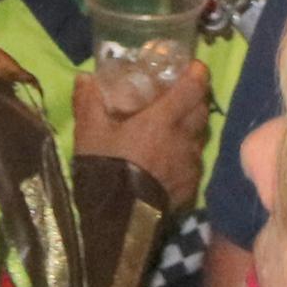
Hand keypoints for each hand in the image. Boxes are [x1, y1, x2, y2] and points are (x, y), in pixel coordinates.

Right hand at [72, 53, 210, 208]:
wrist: (116, 219)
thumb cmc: (104, 168)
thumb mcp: (89, 134)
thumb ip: (89, 103)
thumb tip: (84, 78)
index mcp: (162, 120)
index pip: (192, 89)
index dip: (196, 74)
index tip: (194, 67)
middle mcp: (183, 139)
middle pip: (201, 111)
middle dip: (195, 100)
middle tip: (182, 97)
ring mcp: (189, 165)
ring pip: (199, 138)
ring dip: (191, 130)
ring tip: (176, 131)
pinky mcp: (190, 187)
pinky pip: (194, 164)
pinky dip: (187, 158)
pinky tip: (172, 162)